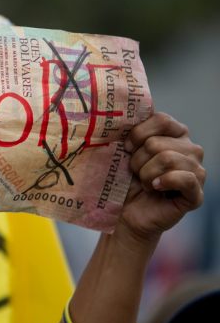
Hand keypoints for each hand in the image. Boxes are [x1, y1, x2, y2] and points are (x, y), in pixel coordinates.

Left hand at [118, 112, 204, 242]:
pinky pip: (185, 178)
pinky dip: (164, 181)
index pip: (161, 120)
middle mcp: (191, 150)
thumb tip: (127, 110)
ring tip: (144, 183)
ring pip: (167, 159)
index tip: (127, 147)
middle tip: (135, 172)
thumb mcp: (127, 150)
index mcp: (176, 134)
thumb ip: (132, 130)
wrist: (125, 212)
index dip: (138, 133)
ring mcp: (197, 171)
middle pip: (157, 143)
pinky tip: (155, 187)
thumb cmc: (125, 179)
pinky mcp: (196, 194)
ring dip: (145, 173)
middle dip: (137, 159)